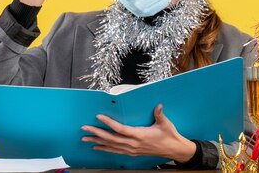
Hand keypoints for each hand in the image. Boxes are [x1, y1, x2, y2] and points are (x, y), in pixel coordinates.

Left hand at [80, 104, 196, 162]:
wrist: (173, 149)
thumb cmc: (169, 136)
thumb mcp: (165, 124)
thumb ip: (159, 114)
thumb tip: (158, 105)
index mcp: (140, 135)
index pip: (120, 129)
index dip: (109, 123)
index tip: (99, 117)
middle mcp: (133, 144)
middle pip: (111, 138)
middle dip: (96, 133)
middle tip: (85, 129)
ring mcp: (132, 150)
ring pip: (111, 146)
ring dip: (97, 142)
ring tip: (86, 139)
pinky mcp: (132, 153)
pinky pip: (115, 151)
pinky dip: (105, 149)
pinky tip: (97, 147)